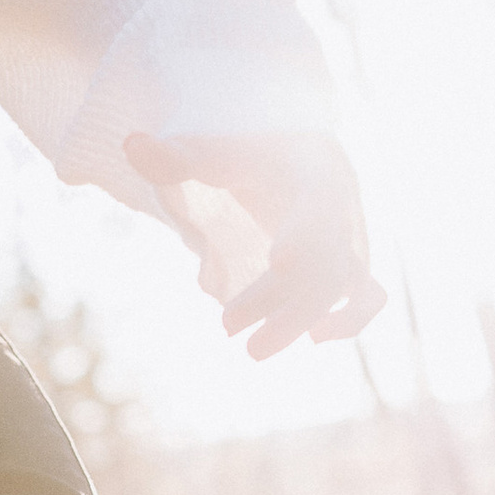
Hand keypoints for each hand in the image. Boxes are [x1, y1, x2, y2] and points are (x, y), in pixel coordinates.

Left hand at [125, 128, 382, 358]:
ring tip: (252, 351)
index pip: (318, 203)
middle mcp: (344, 206)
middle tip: (224, 328)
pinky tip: (314, 341)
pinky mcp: (352, 264)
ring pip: (342, 285)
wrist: (294, 152)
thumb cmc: (252, 151)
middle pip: (324, 256)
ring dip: (301, 319)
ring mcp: (353, 237)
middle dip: (278, 297)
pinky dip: (349, 320)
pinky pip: (366, 296)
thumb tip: (129, 143)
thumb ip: (175, 155)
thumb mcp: (215, 150)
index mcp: (317, 169)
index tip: (278, 262)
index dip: (305, 231)